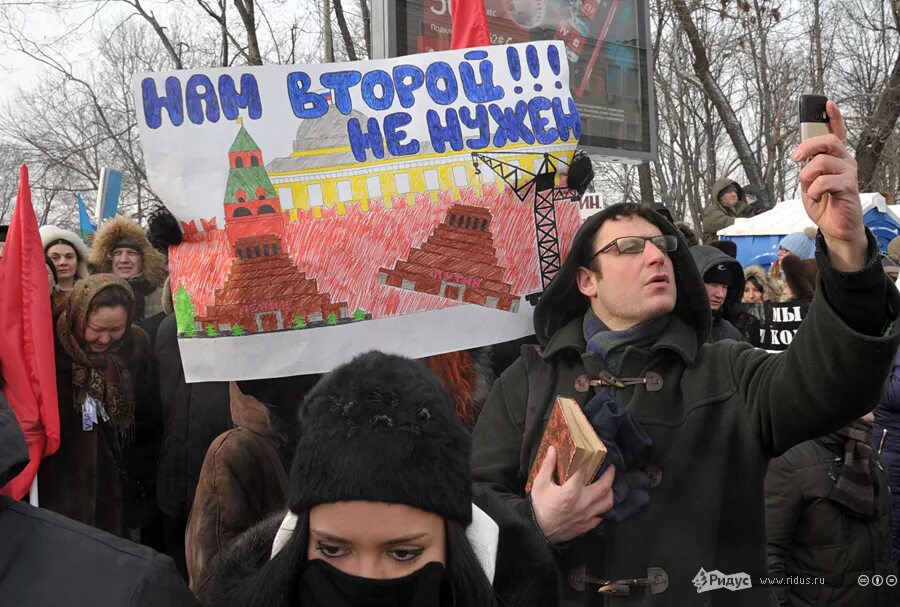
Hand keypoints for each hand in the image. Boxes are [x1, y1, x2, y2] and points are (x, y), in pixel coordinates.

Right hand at [530, 446, 614, 543]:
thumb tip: (553, 450)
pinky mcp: (586, 526)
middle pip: (604, 487)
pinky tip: (599, 503)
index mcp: (570, 492)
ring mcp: (586, 516)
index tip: (591, 454)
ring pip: (607, 503)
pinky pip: (601, 516)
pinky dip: (603, 508)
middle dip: (610, 475)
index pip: (584, 471)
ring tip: (607, 485)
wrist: (536, 531)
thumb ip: (548, 466)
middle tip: (611, 468)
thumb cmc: (538, 507)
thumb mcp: (539, 484)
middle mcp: (582, 504)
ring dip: (610, 492)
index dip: (588, 460)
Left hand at [791, 100, 866, 271]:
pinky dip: (813, 191)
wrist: (834, 227)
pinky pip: (824, 181)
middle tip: (795, 158)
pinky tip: (816, 197)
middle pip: (827, 141)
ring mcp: (848, 172)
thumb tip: (802, 158)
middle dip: (807, 146)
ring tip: (809, 188)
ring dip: (807, 176)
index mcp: (834, 158)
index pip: (837, 132)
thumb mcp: (809, 183)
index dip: (833, 117)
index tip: (827, 103)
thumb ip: (807, 168)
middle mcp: (844, 161)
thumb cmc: (824, 203)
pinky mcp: (848, 186)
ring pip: (821, 162)